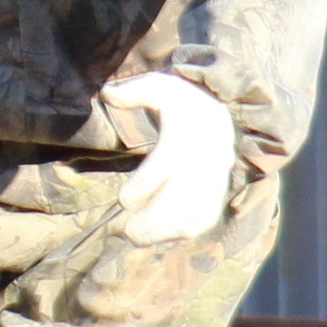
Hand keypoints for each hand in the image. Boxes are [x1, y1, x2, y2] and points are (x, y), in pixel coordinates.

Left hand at [106, 72, 237, 243]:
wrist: (220, 113)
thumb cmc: (181, 102)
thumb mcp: (158, 87)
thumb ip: (133, 92)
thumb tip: (107, 93)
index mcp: (187, 135)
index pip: (167, 165)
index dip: (145, 186)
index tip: (124, 200)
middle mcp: (203, 160)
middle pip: (183, 196)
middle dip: (155, 219)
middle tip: (128, 233)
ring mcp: (214, 178)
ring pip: (196, 211)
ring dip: (168, 230)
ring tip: (138, 239)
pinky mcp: (218, 191)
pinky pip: (208, 215)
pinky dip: (189, 230)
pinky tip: (165, 236)